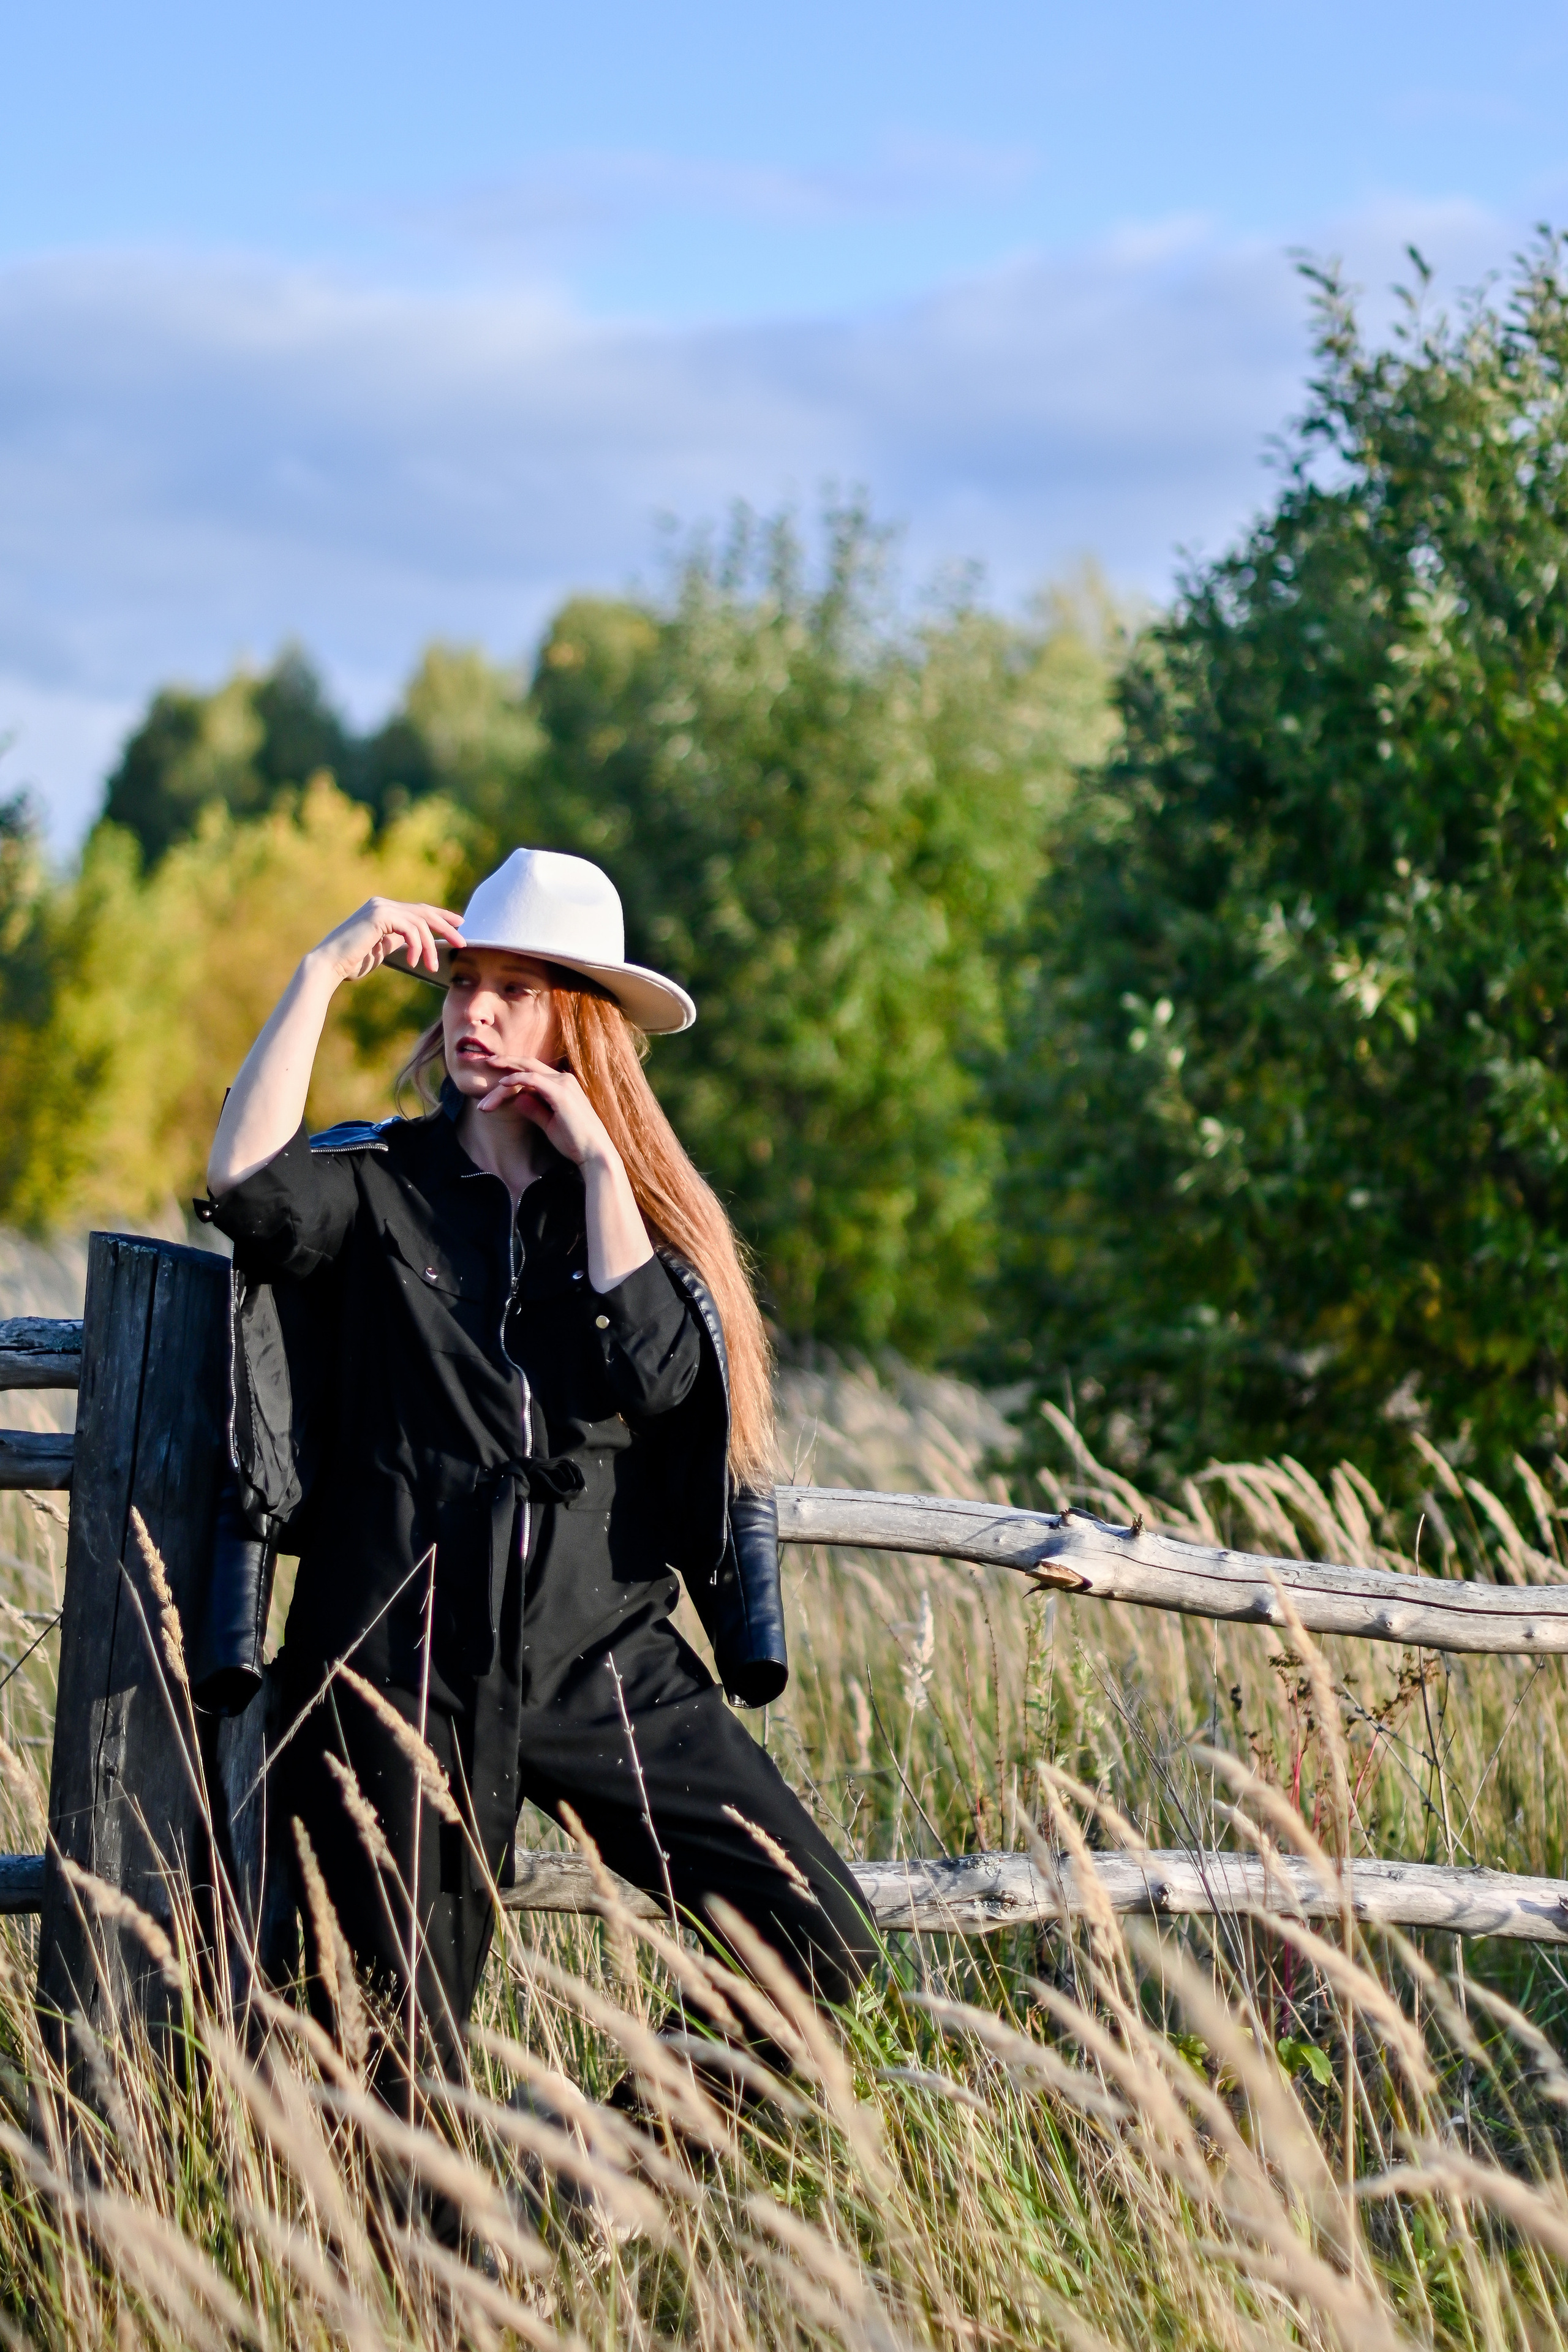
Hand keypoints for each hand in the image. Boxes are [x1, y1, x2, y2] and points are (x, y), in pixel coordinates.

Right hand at [308, 898, 465, 984]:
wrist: (330, 965)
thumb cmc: (352, 962)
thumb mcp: (382, 948)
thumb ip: (398, 940)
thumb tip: (417, 940)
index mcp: (383, 910)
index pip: (418, 910)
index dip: (441, 916)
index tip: (460, 924)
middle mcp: (382, 904)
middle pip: (424, 912)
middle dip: (446, 927)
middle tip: (462, 942)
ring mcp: (380, 907)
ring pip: (420, 924)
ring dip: (430, 947)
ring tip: (433, 967)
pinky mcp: (379, 916)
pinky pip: (410, 929)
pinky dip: (417, 946)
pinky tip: (415, 962)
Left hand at [476, 1058, 616, 1167]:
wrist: (595, 1153)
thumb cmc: (575, 1141)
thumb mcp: (549, 1123)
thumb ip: (534, 1109)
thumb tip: (517, 1099)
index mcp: (563, 1085)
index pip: (533, 1072)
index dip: (513, 1071)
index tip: (495, 1078)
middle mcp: (564, 1079)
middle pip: (528, 1065)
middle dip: (506, 1062)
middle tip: (486, 1062)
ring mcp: (563, 1084)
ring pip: (526, 1072)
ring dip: (503, 1081)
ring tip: (486, 1091)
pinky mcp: (561, 1093)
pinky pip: (532, 1079)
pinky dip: (515, 1079)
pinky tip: (502, 1084)